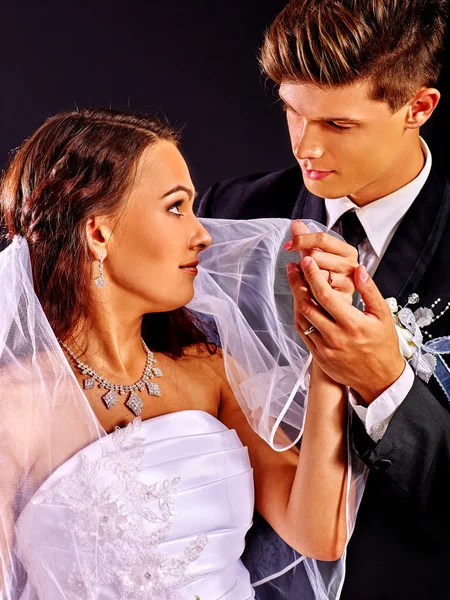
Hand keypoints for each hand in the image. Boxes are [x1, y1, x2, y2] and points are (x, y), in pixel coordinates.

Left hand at [284, 221, 357, 304]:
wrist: (338, 305)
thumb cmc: (328, 275)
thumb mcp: (320, 255)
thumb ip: (307, 239)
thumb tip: (296, 224)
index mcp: (348, 251)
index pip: (322, 239)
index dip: (302, 240)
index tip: (288, 245)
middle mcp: (351, 266)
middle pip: (316, 256)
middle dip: (303, 262)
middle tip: (300, 267)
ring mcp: (348, 283)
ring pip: (315, 275)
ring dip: (304, 277)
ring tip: (304, 279)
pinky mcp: (343, 300)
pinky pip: (317, 292)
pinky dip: (307, 291)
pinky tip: (306, 290)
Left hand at [286, 257, 404, 403]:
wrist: (379, 379)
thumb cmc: (383, 345)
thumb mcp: (383, 315)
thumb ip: (370, 290)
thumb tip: (359, 269)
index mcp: (352, 324)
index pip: (325, 294)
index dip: (313, 275)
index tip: (306, 261)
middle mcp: (335, 337)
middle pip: (307, 305)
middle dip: (297, 283)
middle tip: (292, 267)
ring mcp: (324, 348)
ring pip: (302, 318)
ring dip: (295, 298)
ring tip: (294, 281)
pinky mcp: (318, 356)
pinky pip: (303, 332)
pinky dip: (299, 315)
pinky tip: (299, 303)